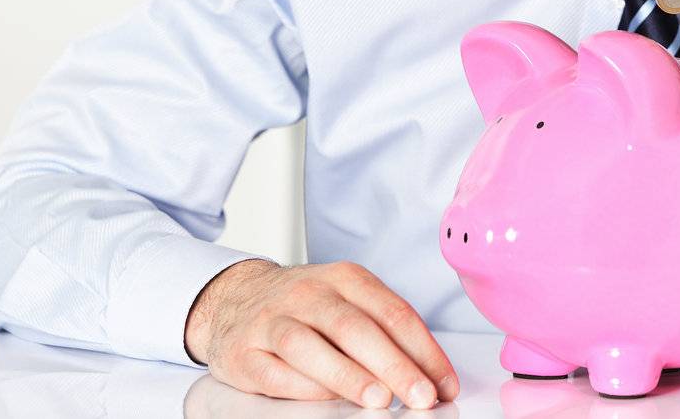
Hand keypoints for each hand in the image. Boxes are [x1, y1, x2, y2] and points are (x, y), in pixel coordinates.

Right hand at [183, 258, 458, 409]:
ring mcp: (273, 321)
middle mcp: (309, 294)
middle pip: (356, 329)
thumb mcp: (348, 301)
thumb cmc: (305, 306)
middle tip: (422, 395)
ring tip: (380, 399)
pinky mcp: (245, 351)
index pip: (393, 313)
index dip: (424, 350)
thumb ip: (385, 332)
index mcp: (345, 279)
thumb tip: (430, 375)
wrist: (235, 298)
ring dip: (350, 376)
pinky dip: (304, 387)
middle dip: (395, 365)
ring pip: (312, 347)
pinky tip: (329, 400)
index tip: (444, 383)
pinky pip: (276, 372)